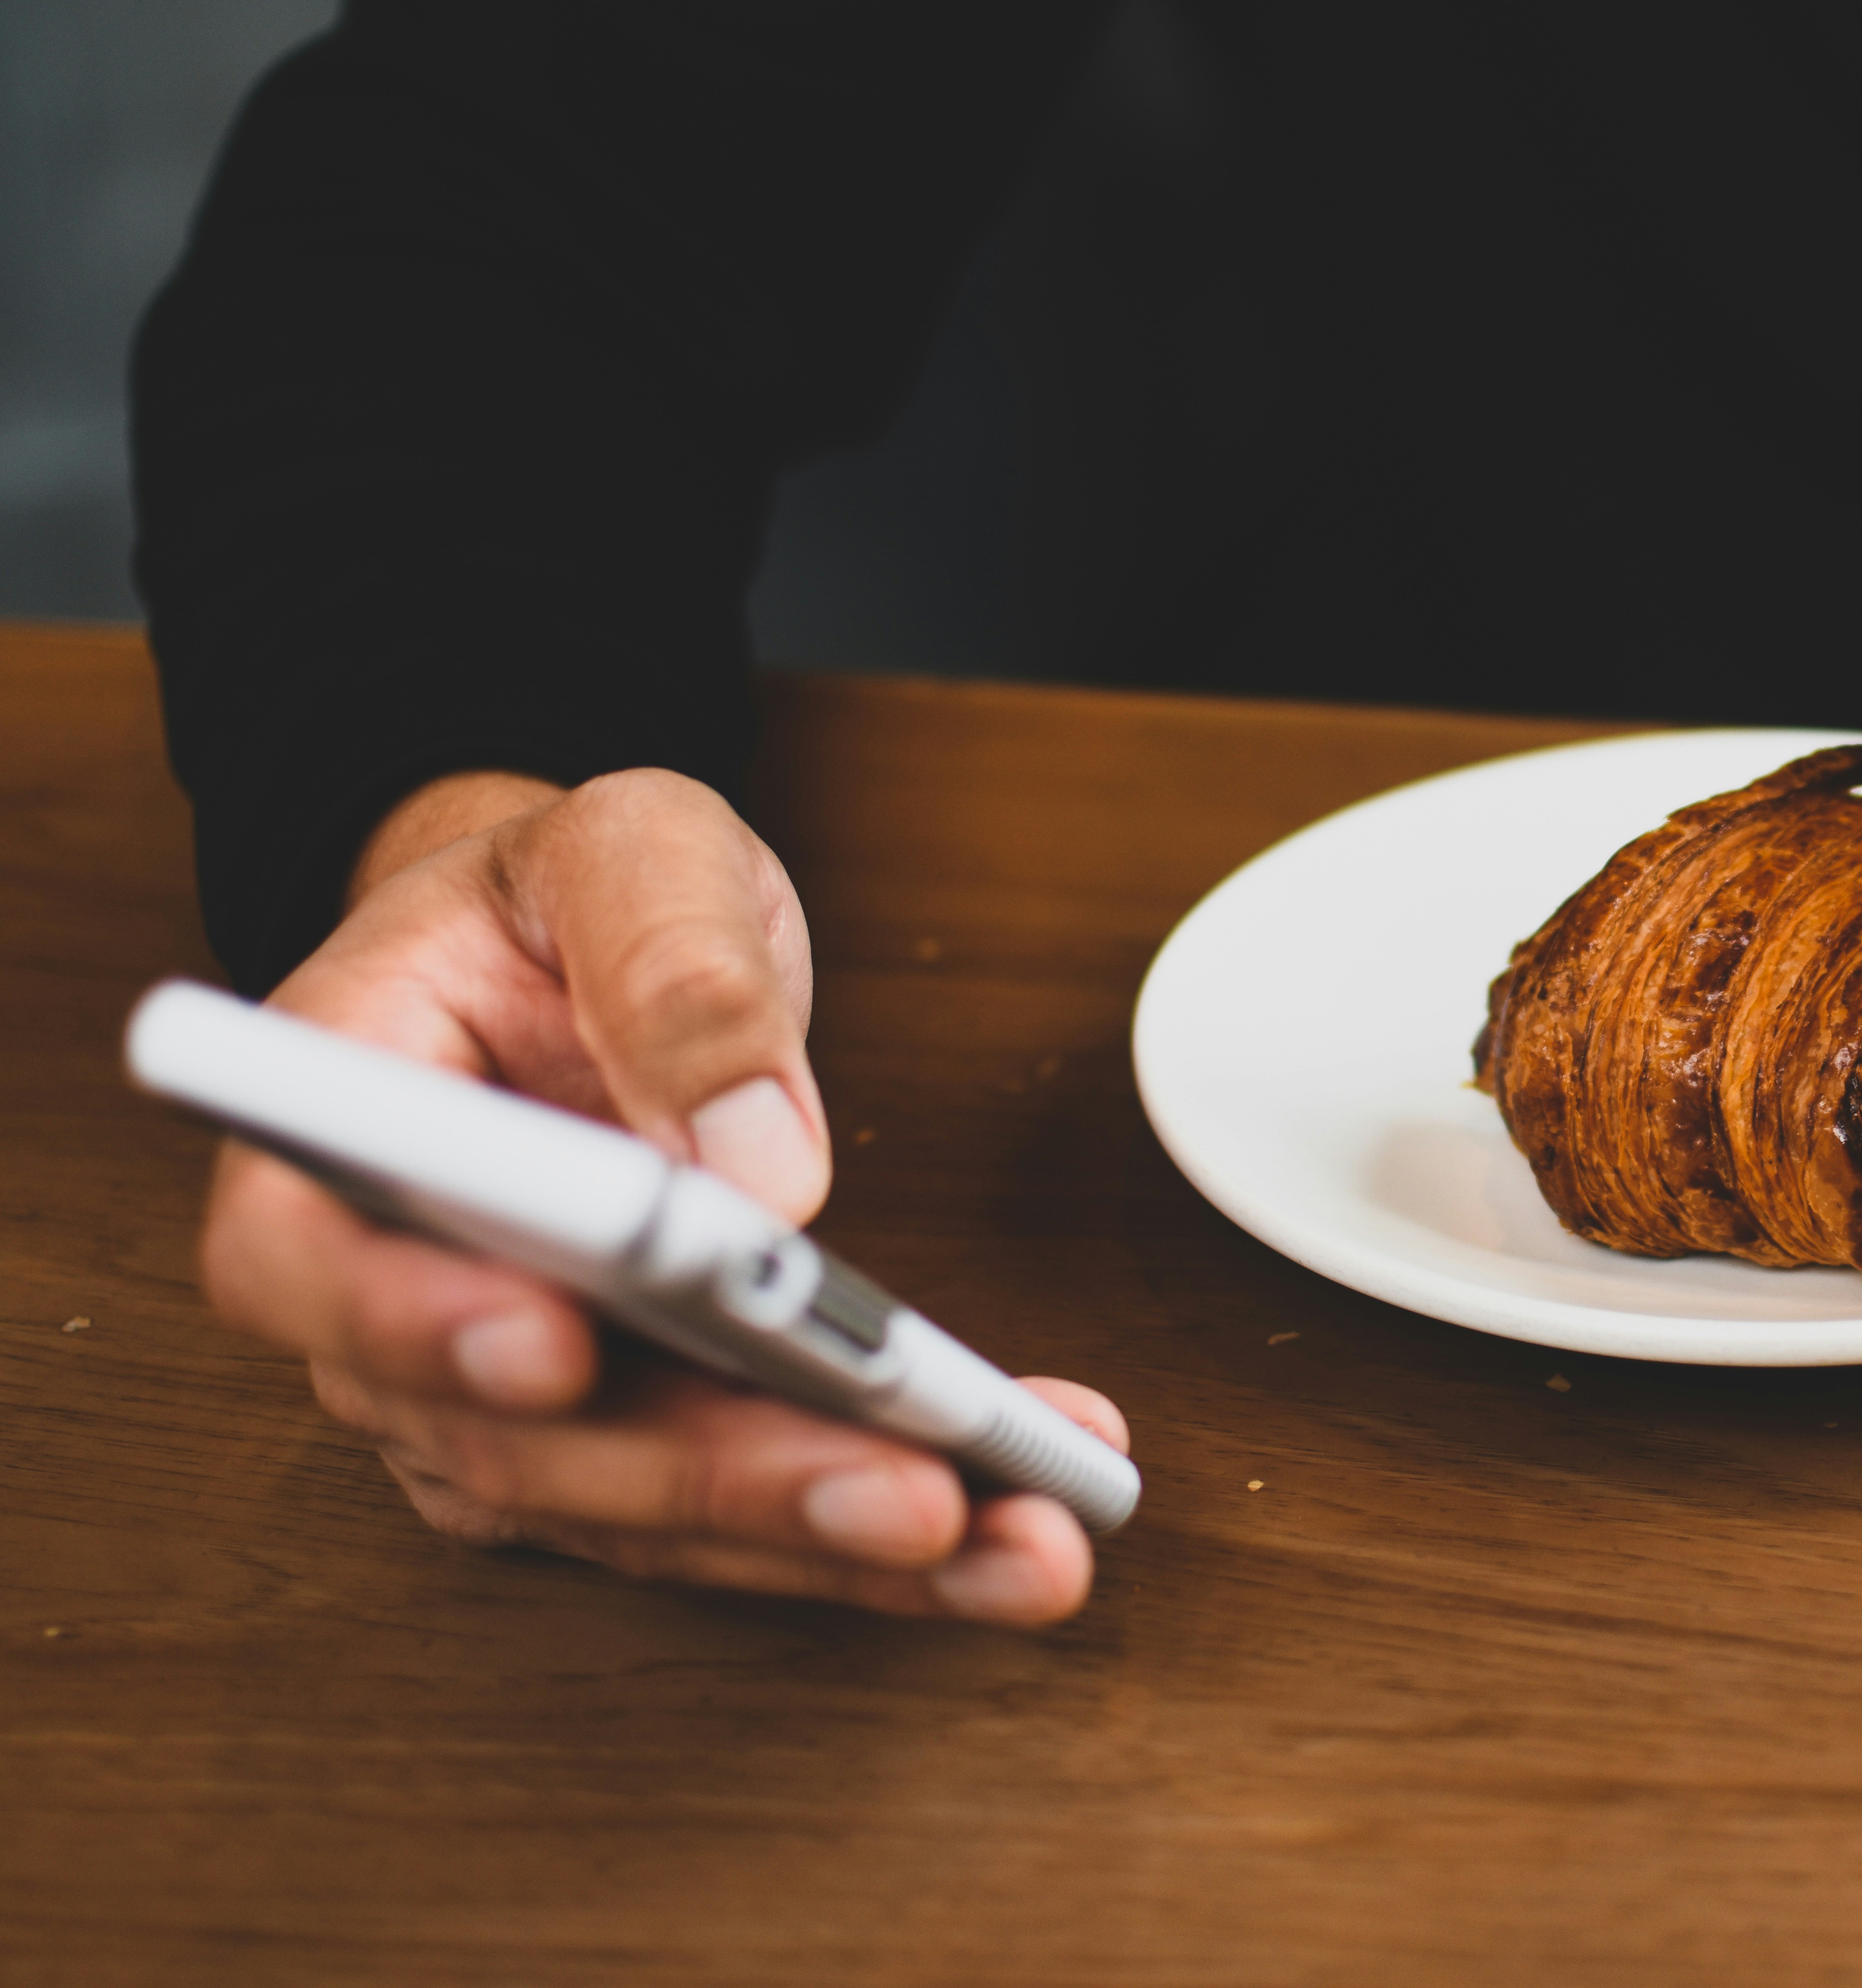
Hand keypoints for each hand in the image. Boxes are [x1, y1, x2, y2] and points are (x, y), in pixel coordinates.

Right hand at [198, 767, 1123, 1623]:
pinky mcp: (623, 1440)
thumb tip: (762, 1168)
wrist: (596, 947)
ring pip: (642, 1518)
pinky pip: (736, 1515)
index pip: (305, 1260)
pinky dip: (886, 1536)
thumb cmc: (575, 897)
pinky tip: (1019, 1521)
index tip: (558, 1349)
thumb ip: (678, 974)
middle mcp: (395, 1294)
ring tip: (1021, 1541)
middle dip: (725, 1481)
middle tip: (914, 1491)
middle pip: (515, 1441)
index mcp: (340, 1121)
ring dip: (838, 1546)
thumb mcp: (635, 850)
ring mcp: (500, 1396)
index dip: (414, 1323)